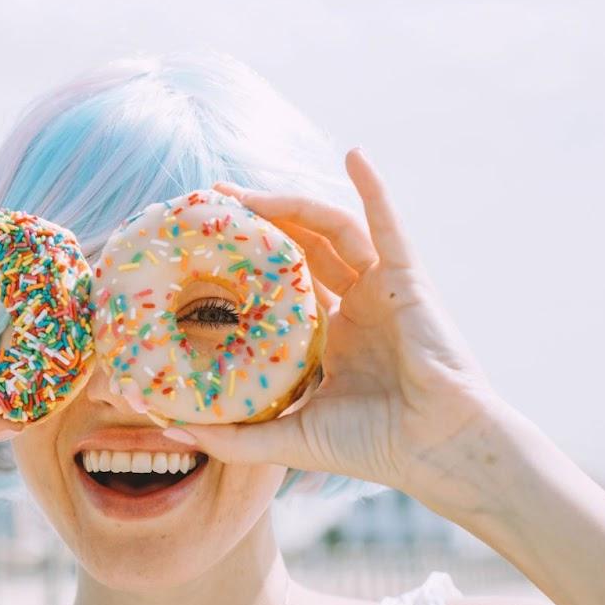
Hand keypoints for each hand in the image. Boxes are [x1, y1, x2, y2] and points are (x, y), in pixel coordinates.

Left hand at [172, 149, 506, 500]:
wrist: (435, 450)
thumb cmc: (372, 448)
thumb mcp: (288, 438)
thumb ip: (232, 438)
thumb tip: (170, 428)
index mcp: (328, 337)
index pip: (280, 283)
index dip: (246, 261)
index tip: (204, 243)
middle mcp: (353, 306)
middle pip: (300, 246)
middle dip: (258, 220)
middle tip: (213, 201)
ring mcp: (381, 288)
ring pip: (331, 230)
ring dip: (289, 204)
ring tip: (243, 192)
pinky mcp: (408, 279)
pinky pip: (388, 225)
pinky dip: (374, 188)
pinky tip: (354, 155)